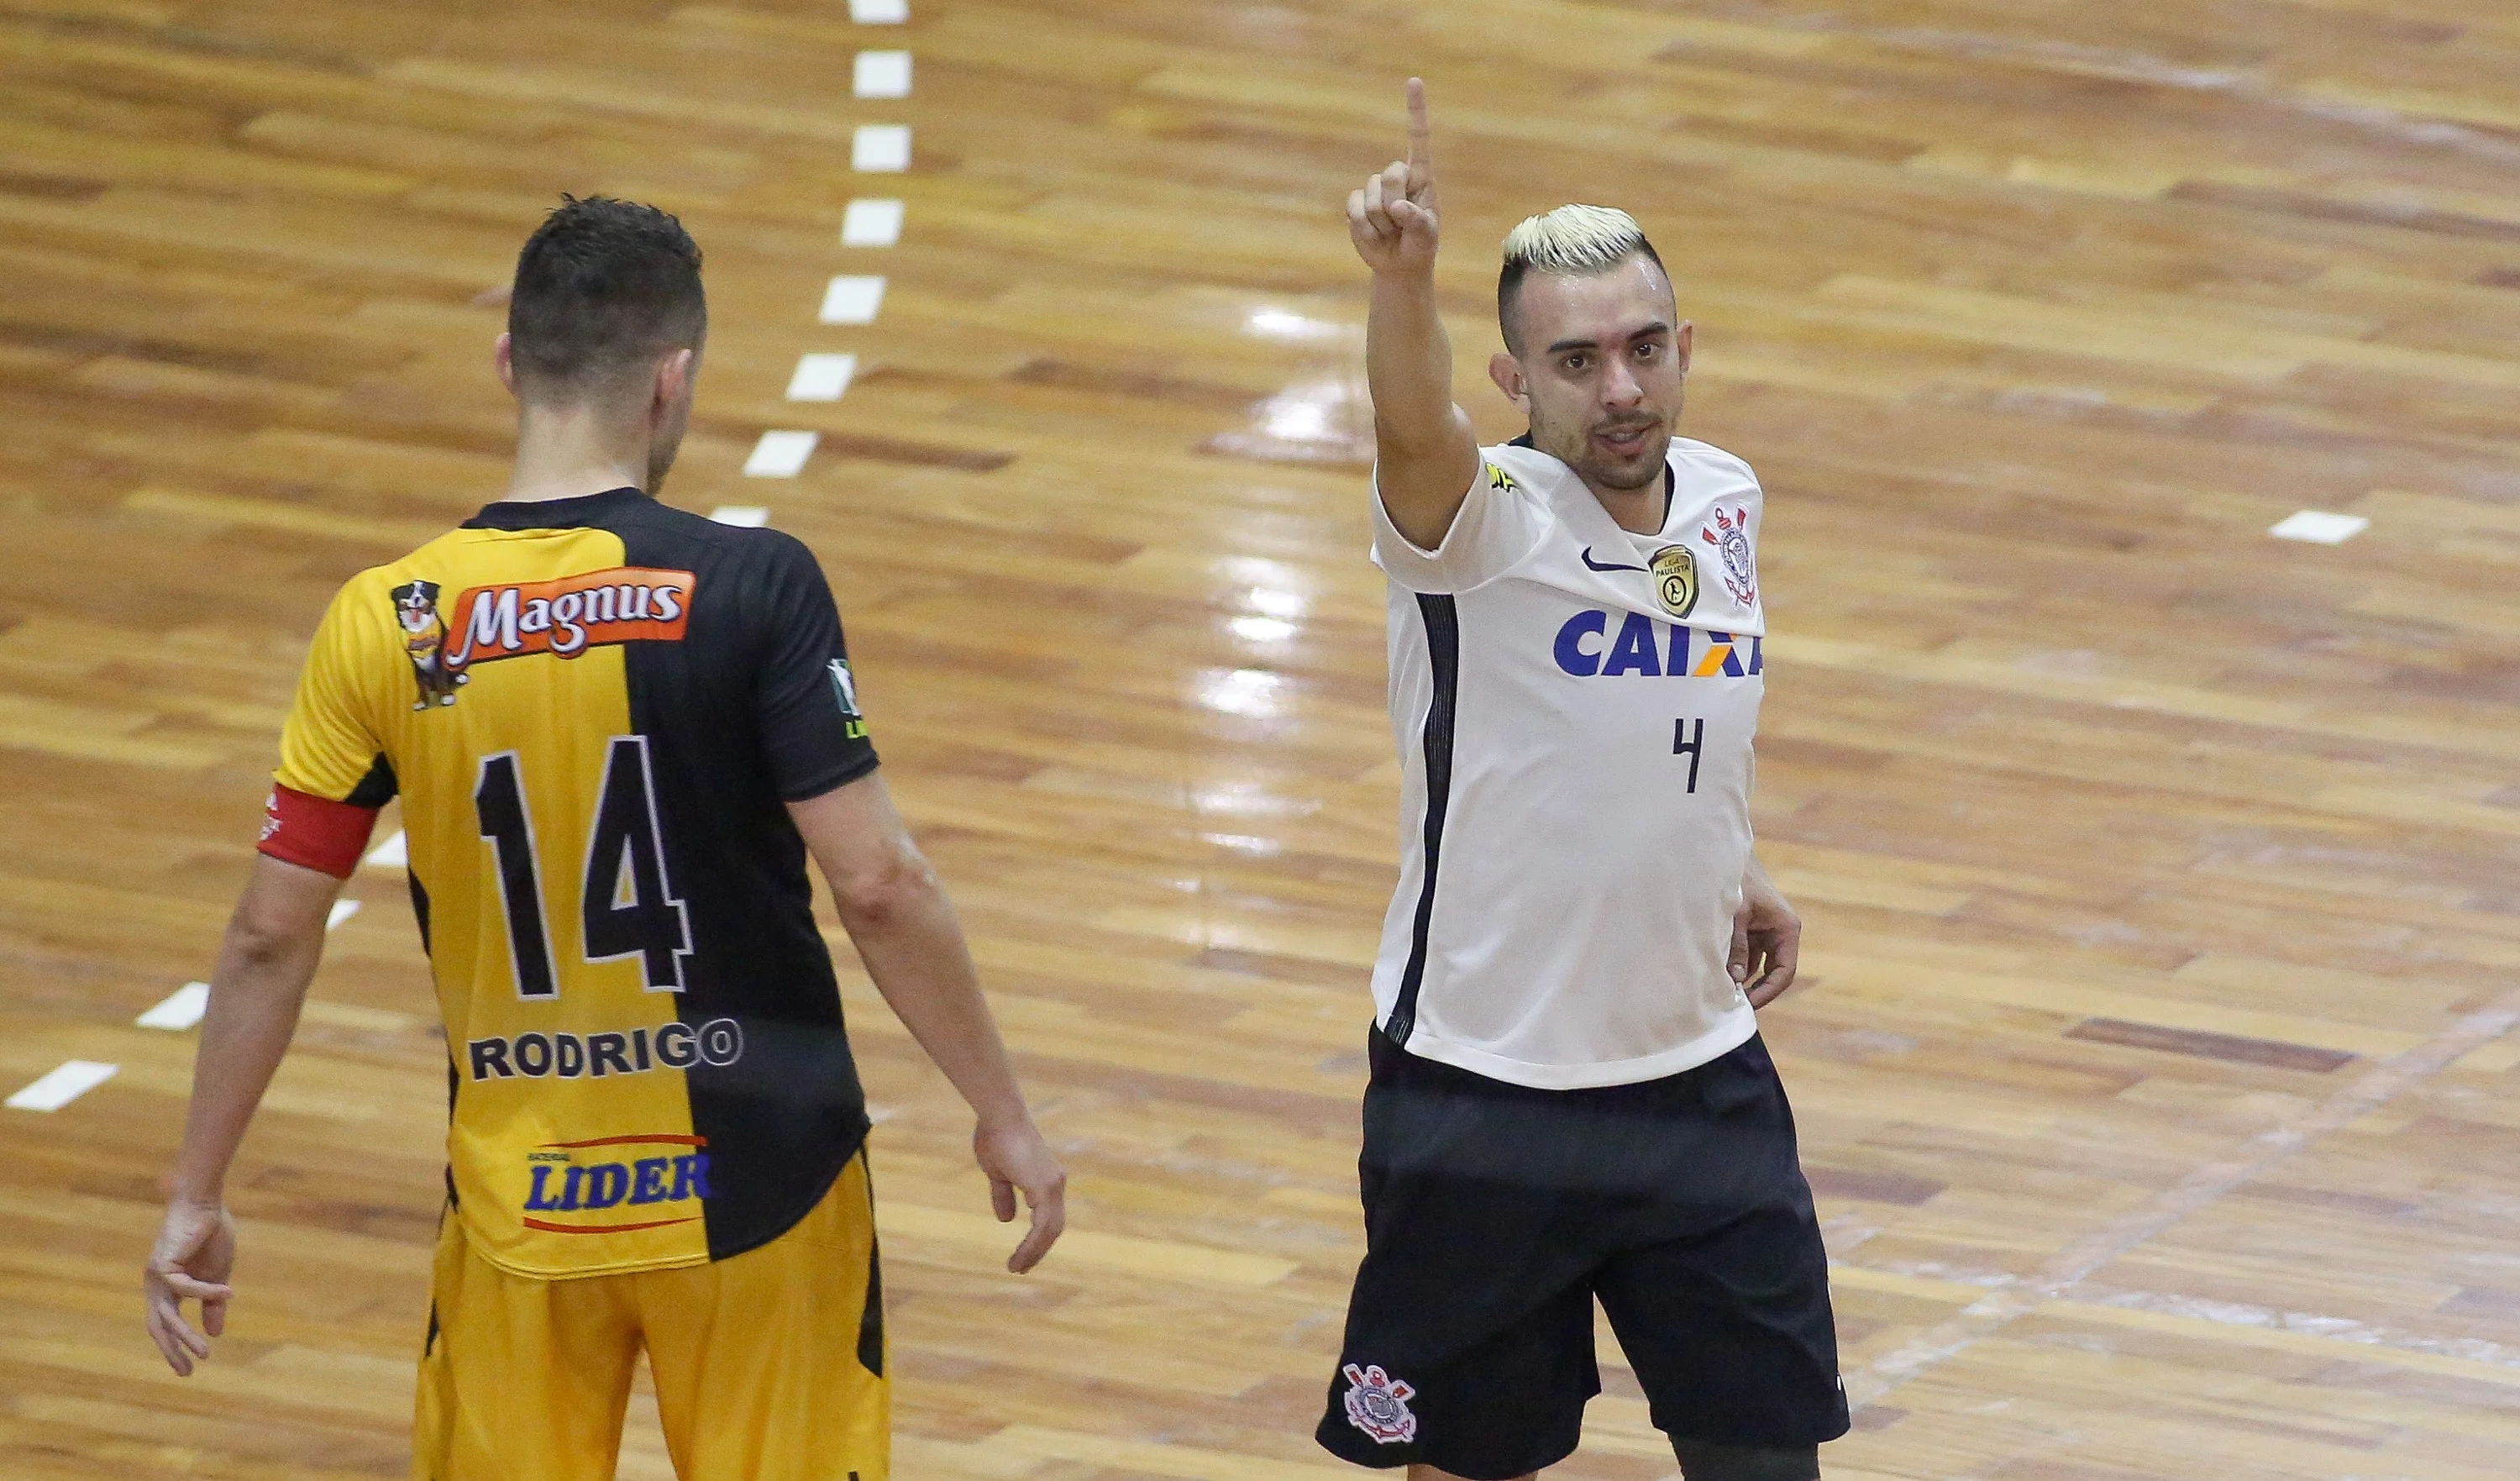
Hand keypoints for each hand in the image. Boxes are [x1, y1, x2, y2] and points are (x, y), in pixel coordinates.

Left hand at [143, 1197, 236, 1374]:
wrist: (205, 1203)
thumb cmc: (211, 1235)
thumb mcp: (217, 1276)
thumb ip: (213, 1303)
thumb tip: (215, 1332)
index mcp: (167, 1289)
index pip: (166, 1324)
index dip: (175, 1346)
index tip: (190, 1367)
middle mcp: (156, 1286)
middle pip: (159, 1327)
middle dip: (172, 1350)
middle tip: (187, 1373)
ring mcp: (156, 1277)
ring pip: (167, 1316)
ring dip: (185, 1336)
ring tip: (206, 1351)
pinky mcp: (162, 1265)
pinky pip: (184, 1288)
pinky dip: (206, 1293)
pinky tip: (228, 1293)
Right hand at [974, 1117, 1065, 1273]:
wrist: (999, 1117)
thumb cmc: (996, 1136)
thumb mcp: (997, 1173)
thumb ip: (1004, 1195)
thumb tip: (1006, 1219)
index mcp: (1046, 1180)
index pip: (1048, 1217)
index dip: (1037, 1238)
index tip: (1022, 1256)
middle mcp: (1055, 1183)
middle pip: (1053, 1227)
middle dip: (1038, 1250)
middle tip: (1021, 1268)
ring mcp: (1052, 1185)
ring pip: (1050, 1230)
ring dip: (1034, 1252)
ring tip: (1017, 1267)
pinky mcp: (1045, 1187)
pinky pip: (1043, 1226)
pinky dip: (1033, 1244)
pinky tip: (1019, 1256)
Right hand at [1346, 77, 1439, 274]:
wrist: (1400, 264)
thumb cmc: (1421, 244)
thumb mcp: (1427, 235)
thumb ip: (1417, 220)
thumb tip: (1396, 207)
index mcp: (1421, 176)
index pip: (1418, 137)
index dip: (1415, 109)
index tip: (1414, 80)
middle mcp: (1397, 176)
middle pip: (1390, 176)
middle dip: (1395, 205)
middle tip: (1402, 226)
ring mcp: (1374, 189)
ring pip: (1370, 196)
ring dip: (1381, 223)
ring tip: (1391, 233)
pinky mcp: (1355, 204)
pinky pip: (1353, 208)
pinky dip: (1364, 228)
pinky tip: (1374, 235)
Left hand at [1730, 861, 1801, 1008]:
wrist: (1725, 856)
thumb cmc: (1737, 880)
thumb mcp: (1737, 915)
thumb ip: (1737, 946)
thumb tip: (1734, 979)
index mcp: (1786, 929)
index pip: (1784, 971)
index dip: (1768, 991)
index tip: (1749, 1005)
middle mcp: (1780, 934)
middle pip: (1772, 973)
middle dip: (1754, 989)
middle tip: (1733, 1006)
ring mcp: (1765, 934)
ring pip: (1756, 967)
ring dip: (1740, 979)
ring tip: (1720, 993)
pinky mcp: (1750, 932)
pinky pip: (1744, 957)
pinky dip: (1733, 966)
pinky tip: (1716, 976)